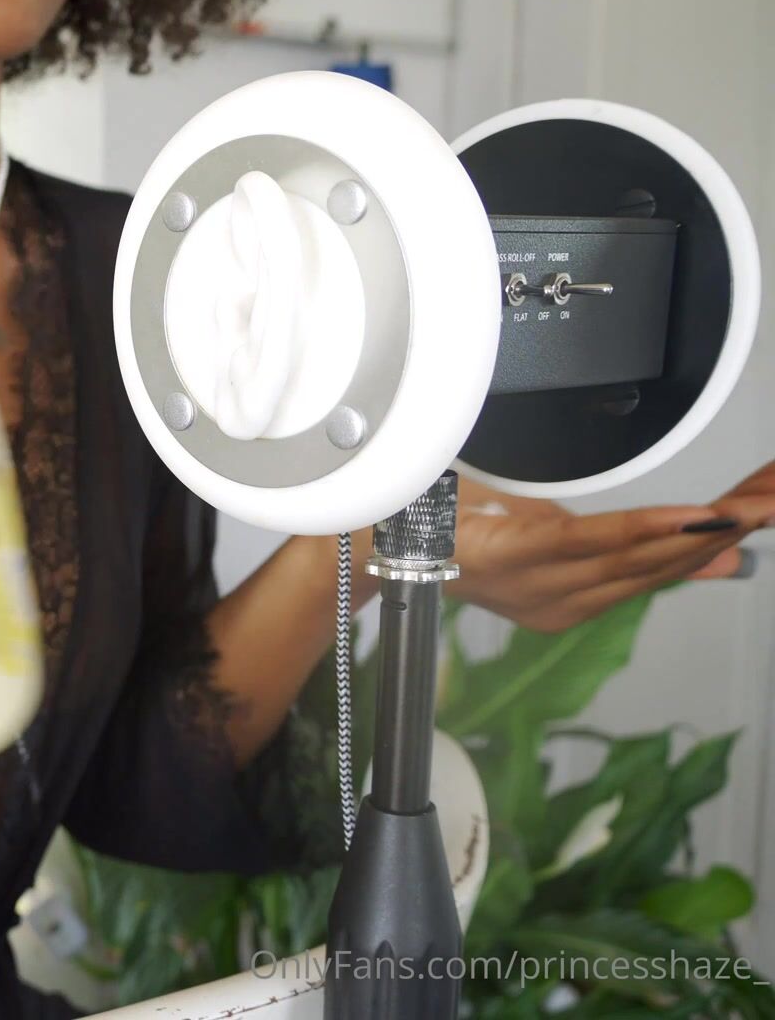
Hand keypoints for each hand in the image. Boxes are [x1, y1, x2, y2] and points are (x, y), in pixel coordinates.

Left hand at [448, 461, 774, 632]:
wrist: (373, 531)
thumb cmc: (451, 526)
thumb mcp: (549, 528)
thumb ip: (620, 539)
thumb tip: (694, 541)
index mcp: (569, 597)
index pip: (656, 574)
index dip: (712, 550)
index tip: (759, 524)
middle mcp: (559, 602)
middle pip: (658, 568)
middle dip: (723, 537)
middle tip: (771, 507)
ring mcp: (537, 585)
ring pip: (638, 558)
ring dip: (702, 531)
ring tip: (750, 510)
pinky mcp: (517, 559)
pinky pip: (594, 543)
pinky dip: (648, 530)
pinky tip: (690, 520)